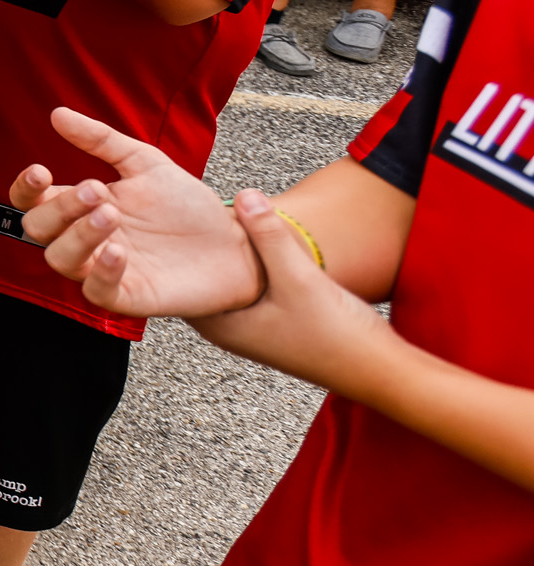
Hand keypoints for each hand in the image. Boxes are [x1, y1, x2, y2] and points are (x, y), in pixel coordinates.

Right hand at [10, 108, 259, 316]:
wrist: (235, 244)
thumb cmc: (187, 206)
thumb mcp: (146, 163)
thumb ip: (101, 140)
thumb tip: (58, 114)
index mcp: (82, 207)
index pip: (33, 202)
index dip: (26, 189)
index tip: (41, 170)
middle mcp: (86, 239)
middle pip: (38, 230)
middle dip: (59, 209)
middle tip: (96, 190)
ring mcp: (103, 269)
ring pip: (61, 260)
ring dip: (78, 236)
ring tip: (110, 214)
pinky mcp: (128, 296)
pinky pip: (97, 292)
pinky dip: (102, 272)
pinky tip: (119, 252)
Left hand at [187, 188, 393, 390]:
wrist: (380, 370)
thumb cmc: (338, 336)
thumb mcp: (299, 277)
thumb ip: (270, 236)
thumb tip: (244, 196)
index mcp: (220, 325)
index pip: (184, 279)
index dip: (185, 247)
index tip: (188, 215)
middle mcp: (228, 329)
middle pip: (204, 278)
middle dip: (206, 247)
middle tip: (208, 209)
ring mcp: (250, 327)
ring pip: (229, 281)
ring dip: (233, 255)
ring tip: (234, 217)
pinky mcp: (272, 322)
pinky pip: (251, 286)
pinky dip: (253, 265)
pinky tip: (262, 242)